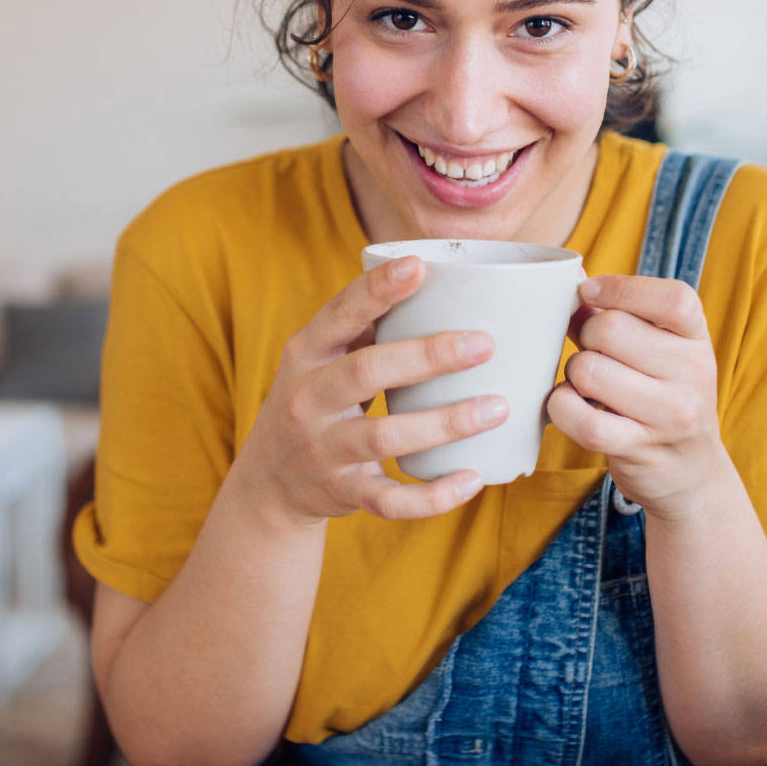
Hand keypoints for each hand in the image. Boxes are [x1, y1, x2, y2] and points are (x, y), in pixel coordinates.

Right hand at [235, 255, 507, 527]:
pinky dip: (433, 495)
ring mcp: (323, 450)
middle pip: (366, 372)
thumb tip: (433, 282)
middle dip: (428, 356)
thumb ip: (361, 328)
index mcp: (306, 354)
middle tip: (484, 344)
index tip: (418, 266)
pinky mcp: (343, 493)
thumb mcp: (319, 359)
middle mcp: (308, 400)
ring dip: (445, 423)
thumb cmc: (314, 401)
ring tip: (497, 407)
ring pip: (384, 437)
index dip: (376, 290)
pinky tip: (474, 478)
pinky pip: (391, 500)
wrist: (269, 482)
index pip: (338, 314)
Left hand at [544, 274, 725, 522]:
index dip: (621, 288)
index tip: (588, 292)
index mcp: (698, 339)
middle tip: (591, 353)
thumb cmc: (662, 398)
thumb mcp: (659, 352)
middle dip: (585, 337)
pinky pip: (583, 420)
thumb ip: (618, 315)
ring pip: (590, 371)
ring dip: (573, 375)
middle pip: (611, 330)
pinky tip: (569, 406)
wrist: (691, 474)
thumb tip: (570, 277)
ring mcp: (671, 415)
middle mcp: (693, 374)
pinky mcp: (641, 449)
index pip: (671, 299)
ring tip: (586, 384)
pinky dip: (561, 408)